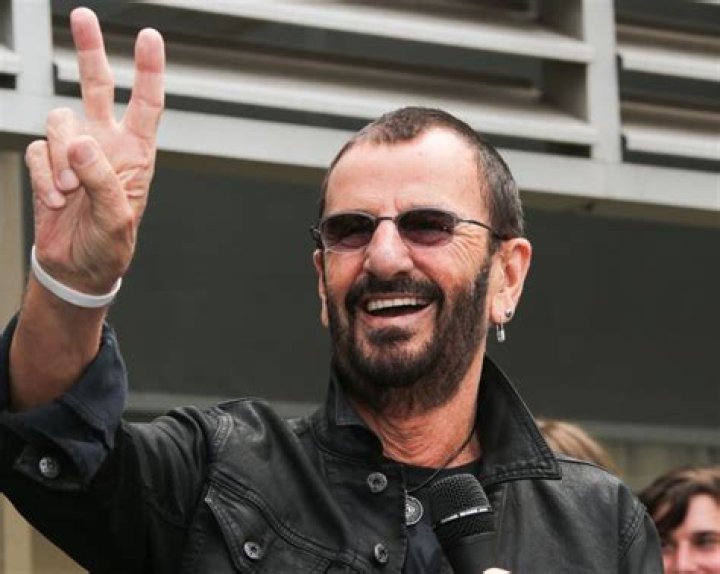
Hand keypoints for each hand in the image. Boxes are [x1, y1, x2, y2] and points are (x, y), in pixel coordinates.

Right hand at [25, 7, 163, 294]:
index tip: (150, 36)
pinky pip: (37, 151)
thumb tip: (81, 141)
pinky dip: (42, 174)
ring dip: (59, 157)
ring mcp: (74, 153)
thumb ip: (102, 180)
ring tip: (68, 193)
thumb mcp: (117, 219)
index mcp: (136, 155)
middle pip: (97, 87)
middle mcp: (106, 145)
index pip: (146, 105)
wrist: (77, 268)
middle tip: (84, 17)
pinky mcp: (47, 164)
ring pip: (58, 120)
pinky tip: (55, 198)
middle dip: (90, 52)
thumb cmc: (109, 247)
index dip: (148, 70)